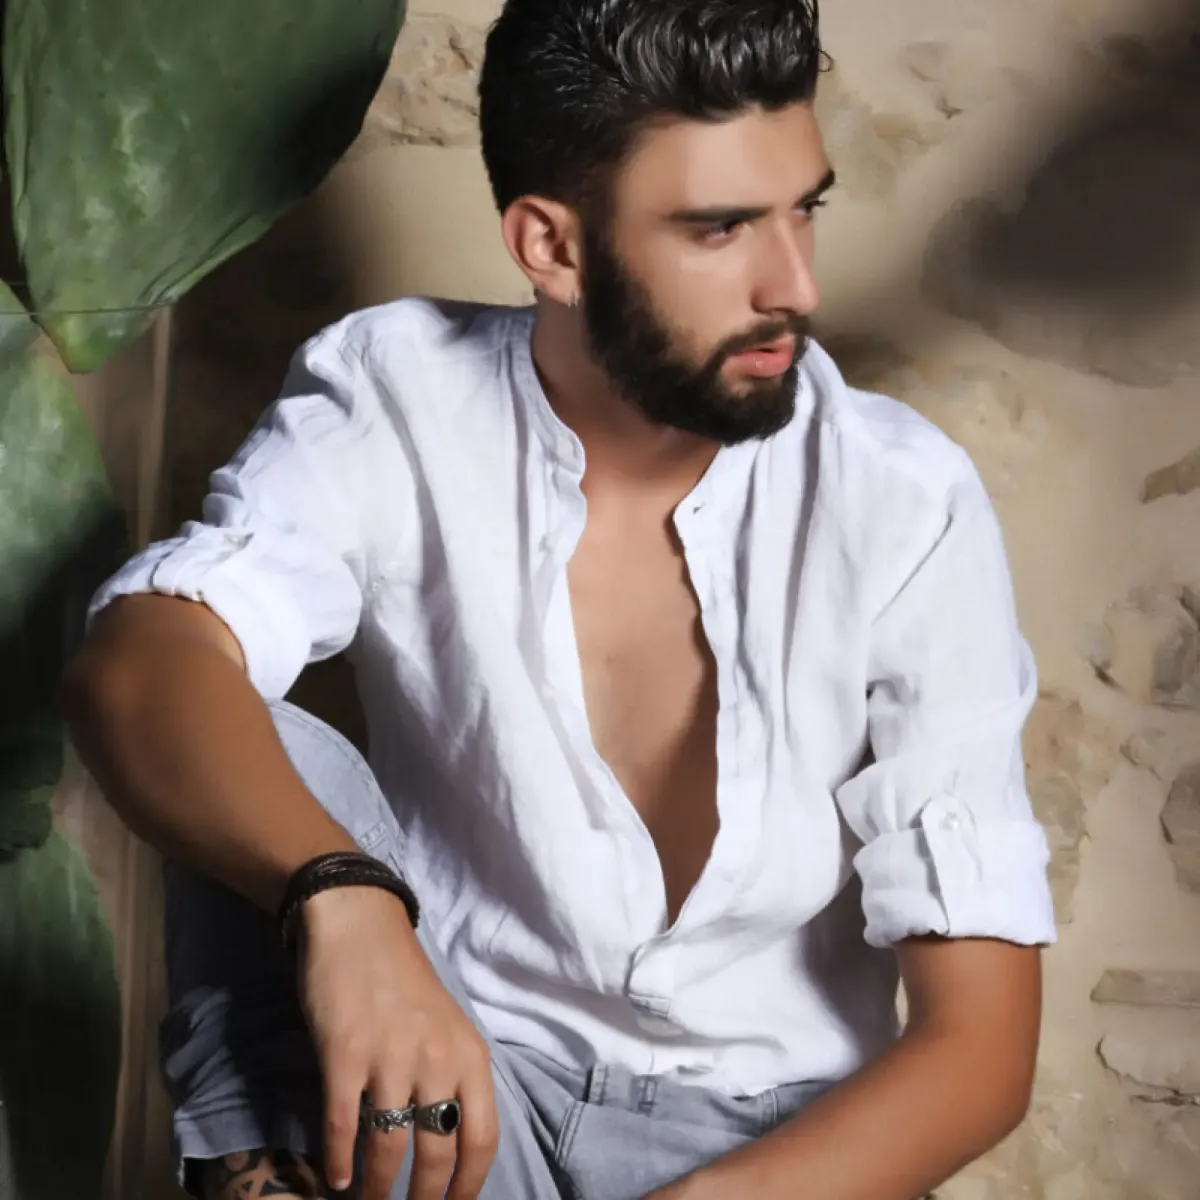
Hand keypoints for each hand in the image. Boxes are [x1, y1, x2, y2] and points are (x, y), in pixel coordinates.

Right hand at [298, 886, 498, 1199]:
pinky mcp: (345, 1053)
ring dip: (377, 1189)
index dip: (468, 1188)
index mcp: (470, 1054)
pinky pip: (345, 1125)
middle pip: (436, 1155)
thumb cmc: (404, 981)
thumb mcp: (447, 1027)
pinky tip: (334, 1179)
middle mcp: (437, 1058)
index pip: (482, 1140)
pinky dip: (339, 1160)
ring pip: (389, 1149)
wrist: (359, 927)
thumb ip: (453, 1078)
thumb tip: (452, 1146)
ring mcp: (391, 1056)